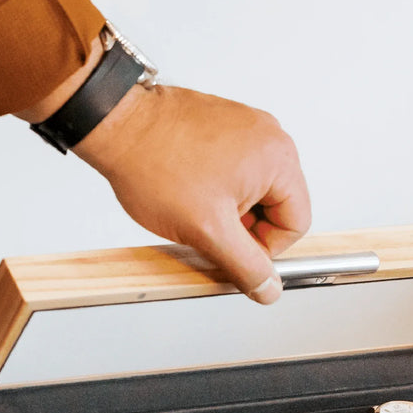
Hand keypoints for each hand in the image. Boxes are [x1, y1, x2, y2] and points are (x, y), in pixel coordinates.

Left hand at [73, 83, 310, 302]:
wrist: (116, 125)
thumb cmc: (155, 163)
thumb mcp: (208, 230)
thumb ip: (246, 265)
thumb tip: (268, 288)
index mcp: (278, 159)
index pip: (296, 223)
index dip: (264, 249)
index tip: (232, 251)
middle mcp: (269, 137)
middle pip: (277, 206)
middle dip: (244, 227)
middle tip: (208, 228)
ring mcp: (247, 127)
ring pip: (254, 190)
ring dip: (229, 209)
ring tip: (194, 207)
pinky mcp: (226, 125)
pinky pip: (236, 169)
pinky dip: (216, 187)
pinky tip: (188, 189)